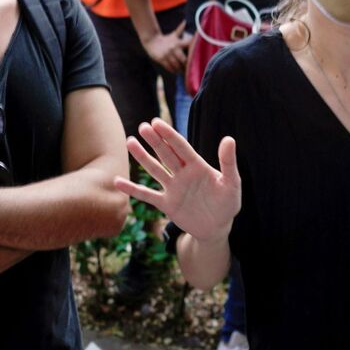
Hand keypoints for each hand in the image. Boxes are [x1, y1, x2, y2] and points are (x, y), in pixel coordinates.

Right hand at [115, 119, 241, 243]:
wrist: (218, 227)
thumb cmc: (228, 203)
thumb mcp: (232, 183)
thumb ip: (228, 162)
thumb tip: (229, 139)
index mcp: (197, 166)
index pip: (181, 147)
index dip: (169, 135)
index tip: (157, 122)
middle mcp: (182, 174)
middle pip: (166, 154)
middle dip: (155, 141)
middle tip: (142, 126)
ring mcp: (173, 188)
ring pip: (154, 170)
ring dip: (142, 157)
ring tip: (130, 142)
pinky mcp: (166, 204)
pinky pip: (146, 195)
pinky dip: (132, 190)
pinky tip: (117, 181)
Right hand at [142, 23, 192, 72]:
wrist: (152, 41)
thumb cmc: (165, 39)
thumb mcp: (173, 35)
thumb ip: (180, 29)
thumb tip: (185, 21)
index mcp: (178, 43)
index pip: (188, 46)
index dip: (193, 52)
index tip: (196, 58)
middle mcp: (173, 48)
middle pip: (184, 60)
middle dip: (186, 65)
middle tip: (188, 69)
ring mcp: (167, 54)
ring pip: (176, 65)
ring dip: (180, 69)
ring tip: (182, 72)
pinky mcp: (162, 59)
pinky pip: (169, 67)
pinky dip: (173, 70)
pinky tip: (175, 71)